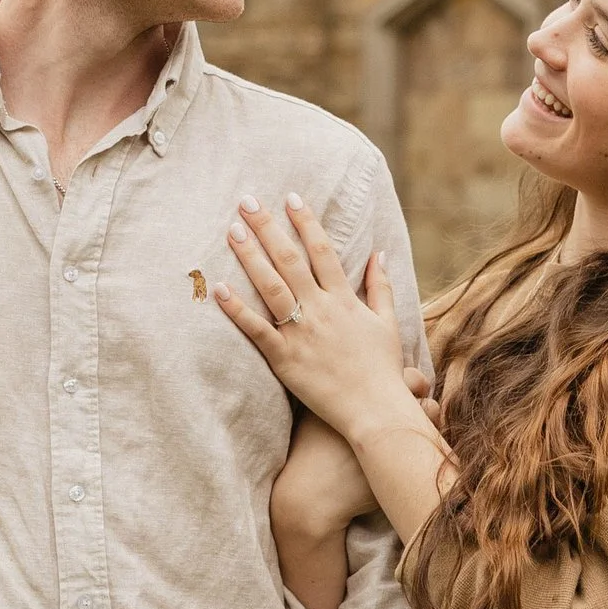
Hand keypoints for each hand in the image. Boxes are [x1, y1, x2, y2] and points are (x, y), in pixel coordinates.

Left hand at [215, 200, 421, 446]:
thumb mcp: (388, 323)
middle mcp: (322, 310)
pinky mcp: (285, 359)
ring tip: (232, 231)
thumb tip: (379, 254)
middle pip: (290, 260)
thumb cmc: (382, 370)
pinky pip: (257, 330)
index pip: (322, 250)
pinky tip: (219, 288)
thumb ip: (381, 287)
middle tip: (246, 202)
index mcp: (344, 300)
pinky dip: (238, 310)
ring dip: (251, 257)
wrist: (376, 411)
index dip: (305, 222)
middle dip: (268, 228)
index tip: (290, 197)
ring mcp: (302, 333)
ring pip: (271, 287)